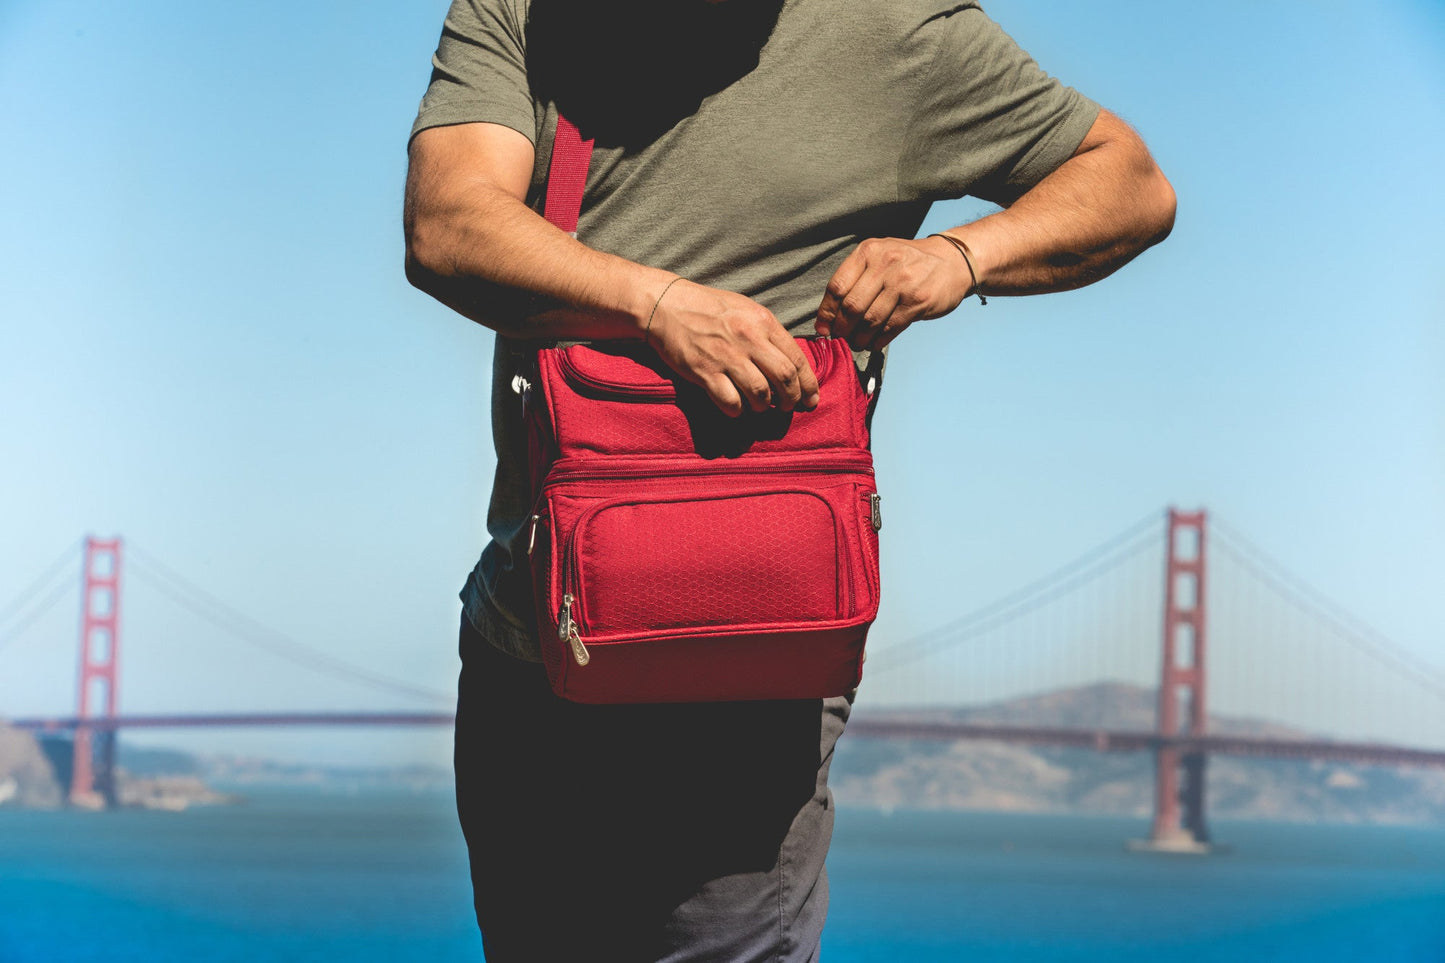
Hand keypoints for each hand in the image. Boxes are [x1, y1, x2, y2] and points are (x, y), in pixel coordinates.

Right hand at [646, 279, 820, 417]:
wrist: (666, 305)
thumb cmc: (708, 308)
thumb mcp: (746, 309)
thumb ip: (768, 333)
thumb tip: (789, 363)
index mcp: (763, 322)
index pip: (796, 359)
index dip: (808, 384)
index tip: (811, 399)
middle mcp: (748, 339)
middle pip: (784, 379)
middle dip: (791, 399)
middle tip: (787, 407)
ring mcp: (726, 357)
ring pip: (760, 394)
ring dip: (764, 407)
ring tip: (761, 406)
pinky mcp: (705, 372)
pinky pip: (731, 402)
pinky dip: (737, 411)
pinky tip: (736, 407)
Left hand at [815, 236, 972, 349]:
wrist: (952, 261)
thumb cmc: (908, 263)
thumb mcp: (880, 257)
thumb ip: (856, 279)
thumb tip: (829, 317)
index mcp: (868, 252)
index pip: (837, 286)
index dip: (826, 313)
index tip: (823, 328)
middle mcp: (885, 264)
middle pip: (852, 306)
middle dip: (842, 329)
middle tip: (841, 338)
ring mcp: (902, 283)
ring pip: (870, 320)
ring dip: (859, 338)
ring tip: (857, 343)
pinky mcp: (918, 302)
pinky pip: (890, 328)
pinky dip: (878, 341)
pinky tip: (874, 343)